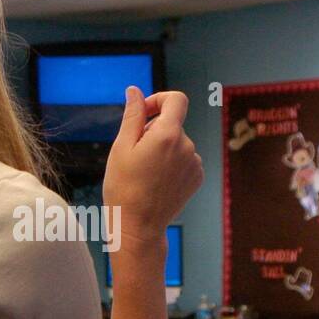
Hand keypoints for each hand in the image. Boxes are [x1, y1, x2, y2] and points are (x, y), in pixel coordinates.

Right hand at [103, 87, 202, 245]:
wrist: (139, 227)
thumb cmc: (124, 188)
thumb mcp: (121, 147)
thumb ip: (133, 115)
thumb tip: (135, 91)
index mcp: (168, 135)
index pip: (176, 99)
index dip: (158, 100)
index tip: (144, 113)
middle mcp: (187, 146)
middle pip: (172, 124)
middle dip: (153, 130)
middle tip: (133, 154)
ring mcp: (195, 163)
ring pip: (176, 143)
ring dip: (161, 148)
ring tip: (144, 172)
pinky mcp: (197, 177)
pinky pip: (184, 159)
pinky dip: (171, 163)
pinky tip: (156, 181)